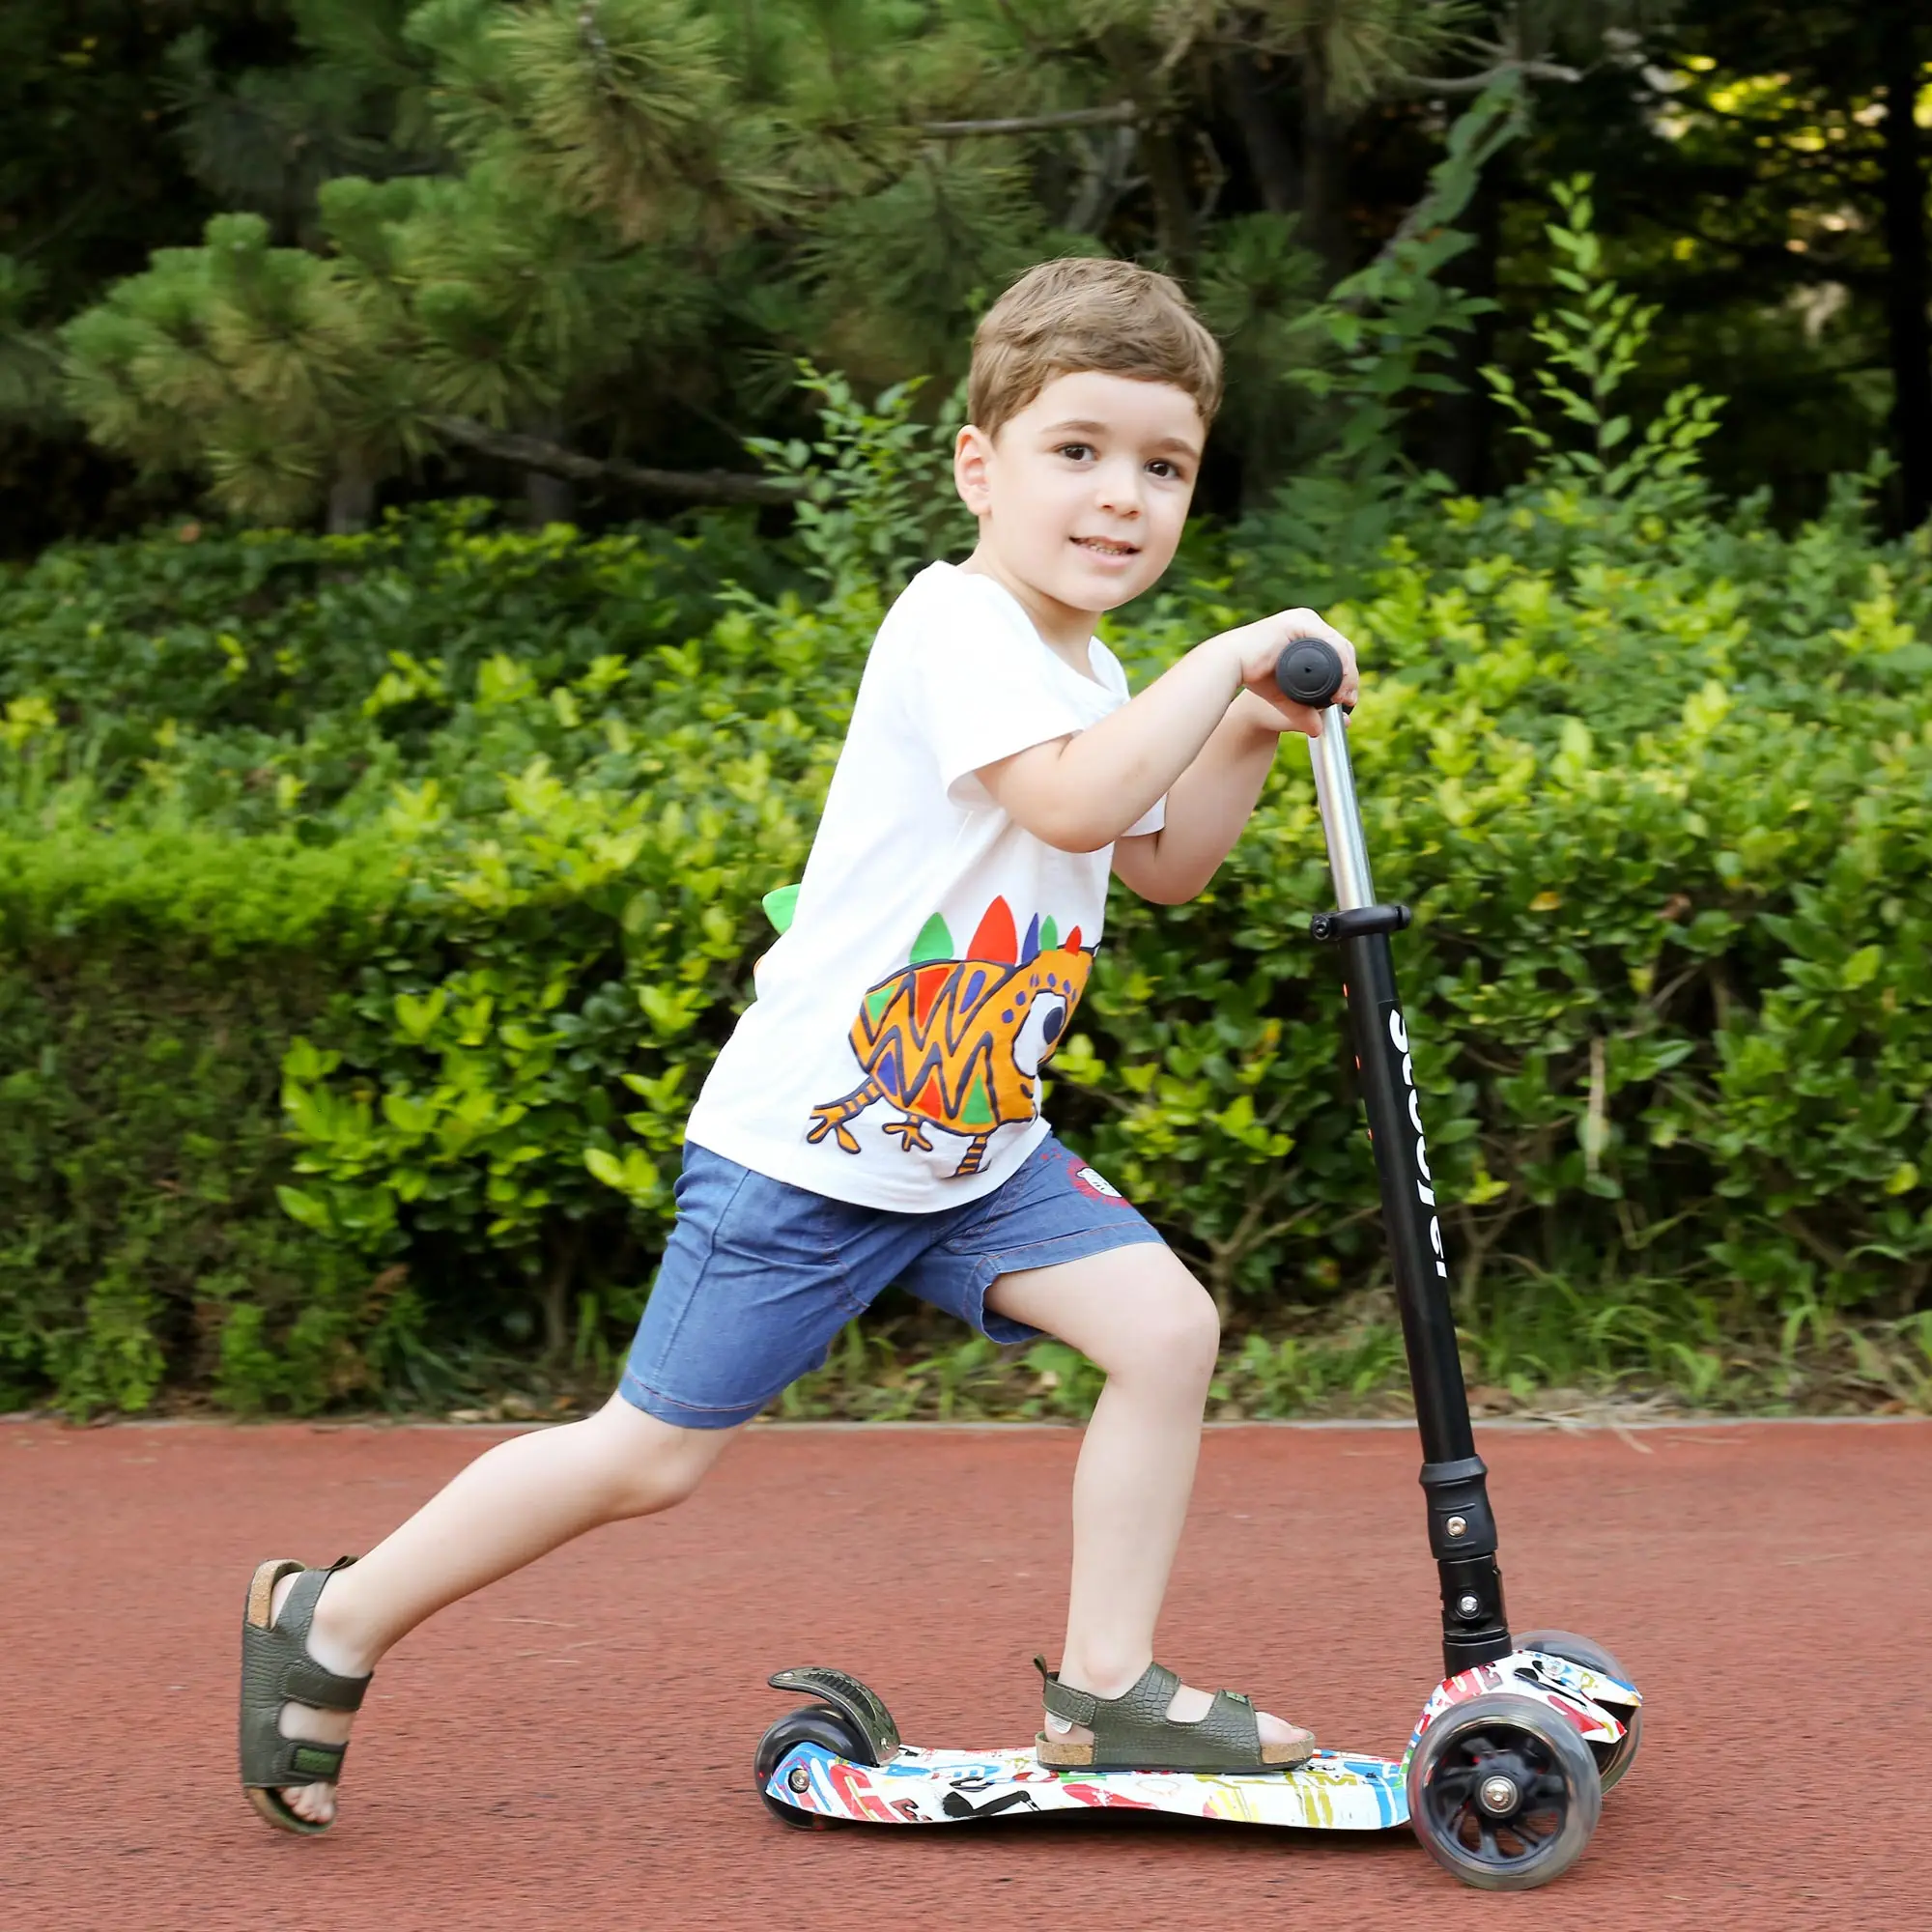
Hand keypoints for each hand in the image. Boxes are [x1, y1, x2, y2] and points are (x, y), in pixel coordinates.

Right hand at [1215, 609, 1361, 737]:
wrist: (1231, 666)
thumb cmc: (1254, 677)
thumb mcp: (1285, 697)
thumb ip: (1302, 711)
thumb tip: (1318, 730)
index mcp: (1307, 634)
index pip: (1338, 654)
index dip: (1347, 678)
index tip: (1347, 701)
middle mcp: (1308, 622)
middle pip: (1342, 649)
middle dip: (1350, 677)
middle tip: (1348, 701)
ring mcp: (1304, 620)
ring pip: (1339, 646)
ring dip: (1348, 673)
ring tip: (1343, 696)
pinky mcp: (1300, 622)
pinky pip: (1330, 642)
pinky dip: (1340, 663)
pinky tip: (1340, 680)